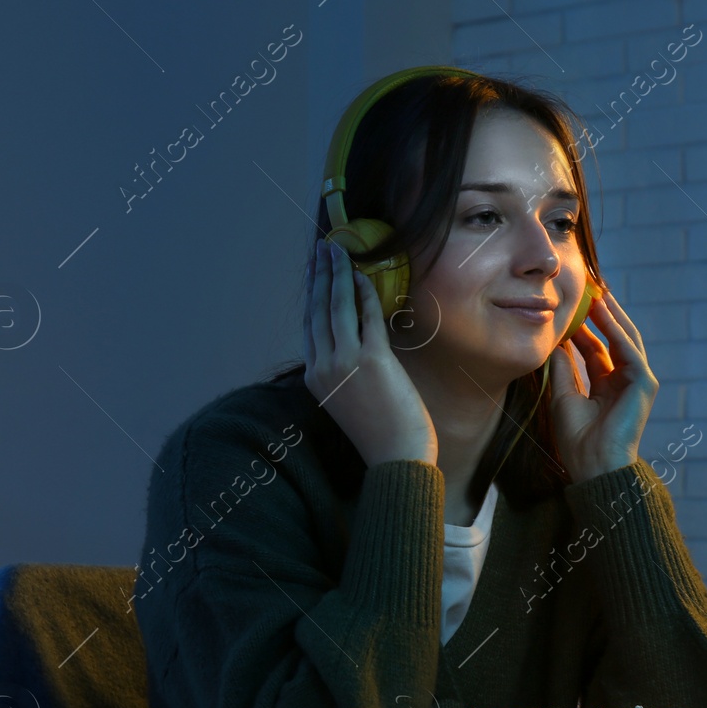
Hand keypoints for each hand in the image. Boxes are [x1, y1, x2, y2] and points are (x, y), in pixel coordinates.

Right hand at [304, 238, 436, 466]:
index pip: (310, 326)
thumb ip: (343, 370)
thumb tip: (353, 340)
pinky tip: (364, 276)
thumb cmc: (381, 432)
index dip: (312, 295)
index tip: (314, 272)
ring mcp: (345, 363)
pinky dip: (364, 293)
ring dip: (338, 274)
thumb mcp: (349, 399)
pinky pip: (365, 317)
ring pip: (337, 308)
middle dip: (320, 275)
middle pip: (318, 310)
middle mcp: (323, 367)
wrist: (396, 458)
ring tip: (339, 251)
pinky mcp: (372, 361)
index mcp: (314, 377)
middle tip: (323, 249)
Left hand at [547, 289, 657, 481]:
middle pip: (613, 339)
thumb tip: (557, 342)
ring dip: (611, 316)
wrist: (594, 466)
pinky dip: (617, 331)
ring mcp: (636, 382)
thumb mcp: (563, 396)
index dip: (584, 328)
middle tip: (586, 291)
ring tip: (596, 294)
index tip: (569, 308)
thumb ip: (563, 368)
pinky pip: (629, 351)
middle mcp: (623, 381)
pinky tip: (603, 314)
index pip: (596, 349)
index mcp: (606, 387)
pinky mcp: (644, 384)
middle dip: (601, 315)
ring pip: (625, 339)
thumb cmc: (578, 441)